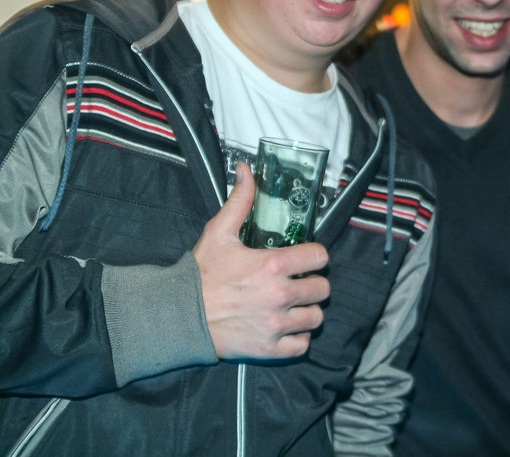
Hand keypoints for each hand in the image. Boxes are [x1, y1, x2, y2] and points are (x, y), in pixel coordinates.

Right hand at [193, 163, 330, 359]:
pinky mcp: (269, 348)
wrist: (177, 316)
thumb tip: (247, 170)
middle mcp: (279, 296)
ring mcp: (276, 324)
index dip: (314, 256)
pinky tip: (284, 327)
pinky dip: (296, 338)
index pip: (320, 257)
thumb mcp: (218, 232)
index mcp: (273, 265)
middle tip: (297, 283)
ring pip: (316, 317)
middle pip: (323, 289)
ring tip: (292, 306)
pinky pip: (302, 345)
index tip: (304, 259)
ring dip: (306, 311)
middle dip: (312, 284)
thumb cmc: (200, 274)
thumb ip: (240, 201)